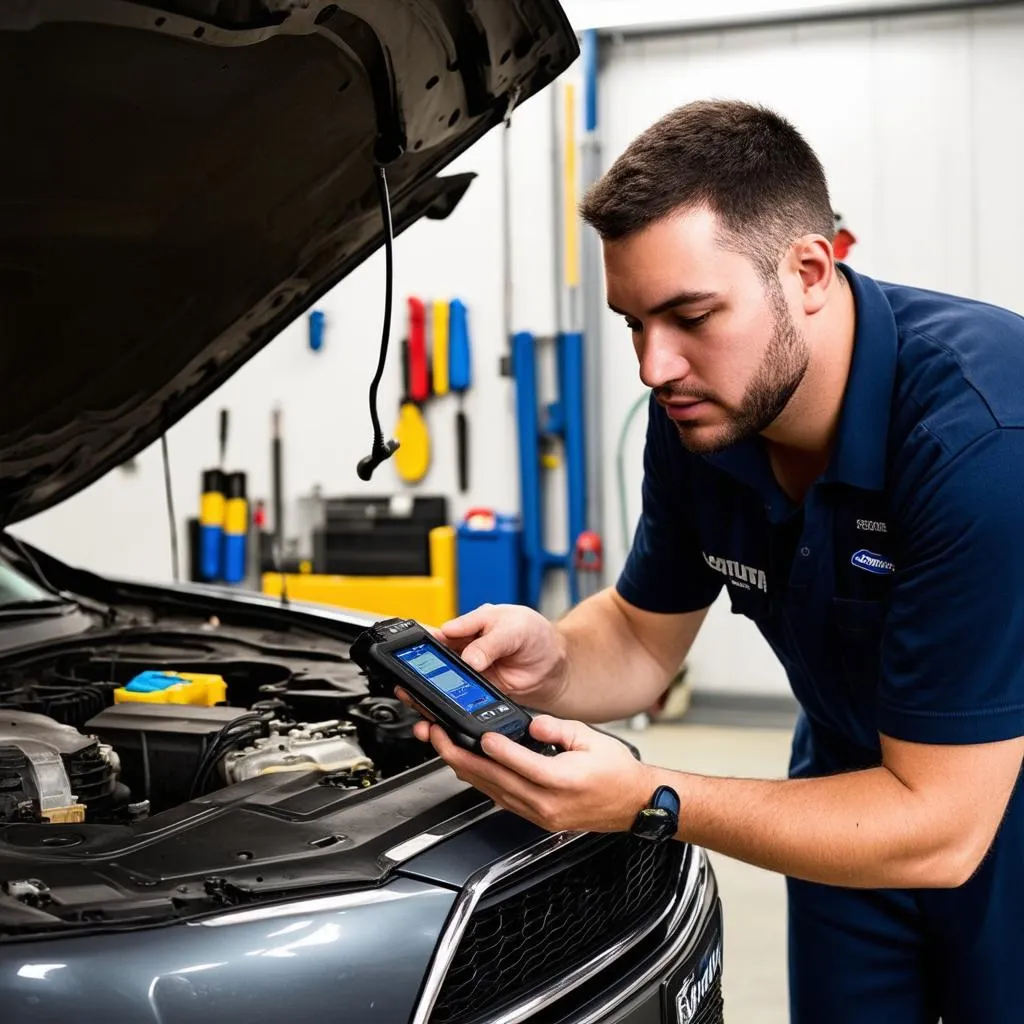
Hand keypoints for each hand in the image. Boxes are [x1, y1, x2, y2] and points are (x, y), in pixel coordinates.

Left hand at [410, 712, 655, 834]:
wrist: (634, 804)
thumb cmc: (617, 773)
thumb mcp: (591, 739)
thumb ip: (558, 728)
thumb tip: (533, 724)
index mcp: (561, 781)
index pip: (520, 764)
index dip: (496, 749)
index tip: (479, 735)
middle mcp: (546, 803)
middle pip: (493, 780)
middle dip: (459, 756)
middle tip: (437, 736)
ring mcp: (538, 814)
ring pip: (491, 792)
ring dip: (464, 769)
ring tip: (443, 747)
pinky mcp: (535, 818)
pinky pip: (500, 799)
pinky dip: (481, 782)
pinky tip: (469, 768)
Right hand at [431, 603, 568, 711]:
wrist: (552, 665)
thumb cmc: (535, 635)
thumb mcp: (515, 629)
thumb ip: (491, 643)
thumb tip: (469, 658)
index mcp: (471, 623)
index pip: (442, 631)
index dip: (427, 642)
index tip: (420, 654)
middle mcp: (465, 645)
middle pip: (436, 657)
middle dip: (423, 667)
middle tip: (414, 677)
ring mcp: (469, 669)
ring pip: (442, 678)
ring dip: (432, 687)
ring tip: (422, 695)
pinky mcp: (476, 689)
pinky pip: (458, 696)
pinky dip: (449, 702)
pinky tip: (444, 707)